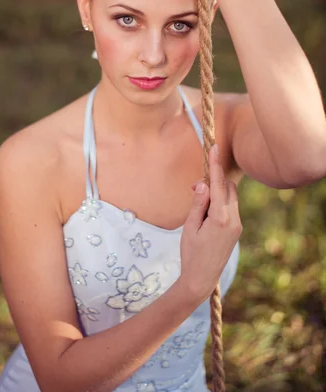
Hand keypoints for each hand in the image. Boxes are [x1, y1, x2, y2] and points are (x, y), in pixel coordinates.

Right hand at [177, 144, 241, 303]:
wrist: (202, 278)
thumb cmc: (191, 253)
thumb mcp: (189, 227)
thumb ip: (198, 204)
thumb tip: (203, 184)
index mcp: (220, 218)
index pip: (218, 184)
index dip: (215, 164)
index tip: (214, 147)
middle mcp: (234, 220)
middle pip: (227, 188)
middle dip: (214, 182)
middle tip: (194, 189)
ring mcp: (237, 225)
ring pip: (230, 197)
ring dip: (217, 193)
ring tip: (197, 207)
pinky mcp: (236, 230)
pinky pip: (230, 207)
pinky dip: (220, 203)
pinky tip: (206, 214)